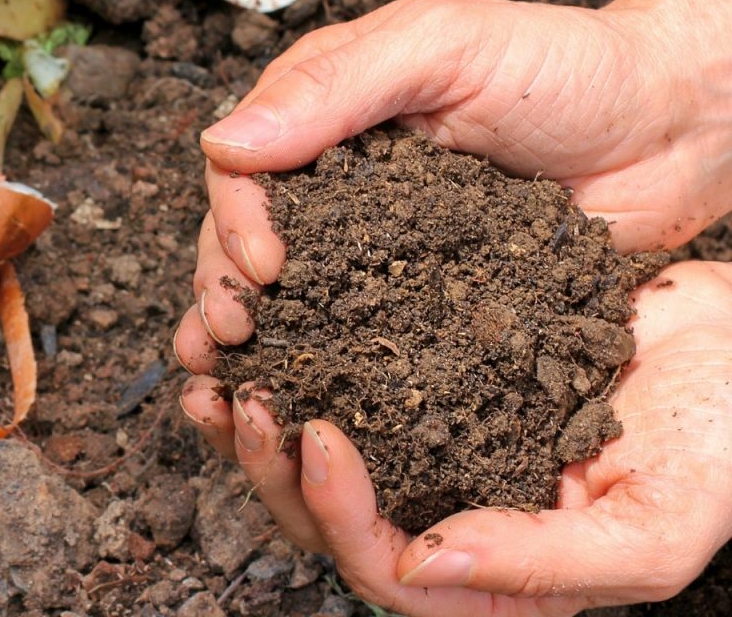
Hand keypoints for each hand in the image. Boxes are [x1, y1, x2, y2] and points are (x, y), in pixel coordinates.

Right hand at [179, 0, 731, 366]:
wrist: (674, 126)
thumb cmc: (566, 65)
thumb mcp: (443, 47)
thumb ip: (335, 86)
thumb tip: (222, 142)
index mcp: (324, 112)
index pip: (242, 167)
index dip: (234, 218)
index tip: (263, 266)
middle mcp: (337, 182)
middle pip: (247, 239)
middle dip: (225, 288)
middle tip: (233, 336)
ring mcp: (377, 245)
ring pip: (292, 296)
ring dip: (256, 339)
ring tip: (234, 384)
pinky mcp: (423, 299)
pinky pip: (363, 336)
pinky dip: (325, 369)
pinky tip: (302, 404)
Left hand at [179, 261, 731, 614]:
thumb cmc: (720, 444)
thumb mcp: (655, 525)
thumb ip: (544, 561)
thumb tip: (419, 562)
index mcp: (496, 575)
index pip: (386, 570)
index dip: (337, 512)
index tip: (316, 433)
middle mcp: (449, 516)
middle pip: (329, 518)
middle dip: (270, 465)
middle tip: (239, 397)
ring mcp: (432, 447)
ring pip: (317, 453)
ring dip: (259, 416)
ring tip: (217, 364)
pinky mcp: (423, 379)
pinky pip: (340, 377)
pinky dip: (295, 355)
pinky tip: (262, 322)